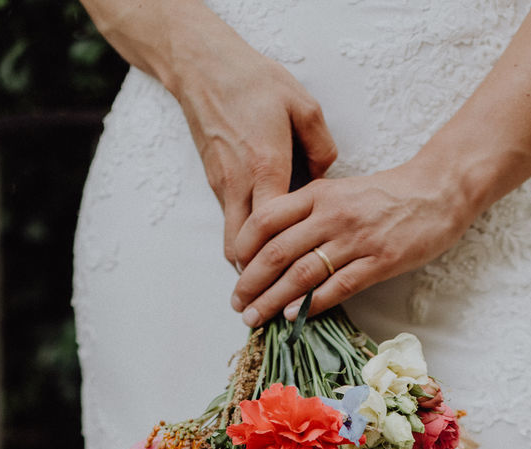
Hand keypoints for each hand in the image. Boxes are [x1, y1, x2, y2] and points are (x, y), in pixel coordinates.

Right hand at [171, 16, 337, 263]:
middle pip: (243, 249)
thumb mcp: (303, 106)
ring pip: (231, 241)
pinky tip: (260, 251)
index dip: (286, 259)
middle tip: (274, 302)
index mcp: (266, 167)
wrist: (203, 65)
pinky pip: (228, 223)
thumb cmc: (255, 82)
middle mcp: (239, 183)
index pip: (274, 231)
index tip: (304, 279)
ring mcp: (222, 185)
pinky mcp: (213, 182)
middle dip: (258, 278)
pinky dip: (242, 243)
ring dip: (248, 264)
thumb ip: (322, 148)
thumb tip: (327, 179)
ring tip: (268, 285)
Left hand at [229, 159, 473, 325]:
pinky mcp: (379, 261)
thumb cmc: (388, 195)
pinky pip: (338, 285)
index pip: (266, 219)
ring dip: (273, 299)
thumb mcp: (342, 192)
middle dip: (251, 281)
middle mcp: (332, 214)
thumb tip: (277, 245)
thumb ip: (311, 212)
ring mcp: (356, 239)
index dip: (244, 247)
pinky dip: (312, 303)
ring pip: (302, 272)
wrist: (438, 190)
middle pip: (277, 250)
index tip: (234, 268)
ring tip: (255, 317)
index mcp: (319, 194)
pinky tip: (293, 316)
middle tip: (237, 303)